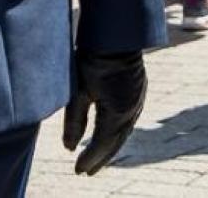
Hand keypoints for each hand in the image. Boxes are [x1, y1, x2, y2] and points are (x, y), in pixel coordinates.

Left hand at [63, 50, 146, 174]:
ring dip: (110, 147)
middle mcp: (132, 110)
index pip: (102, 144)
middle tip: (86, 172)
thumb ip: (74, 122)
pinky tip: (111, 135)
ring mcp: (138, 101)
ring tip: (97, 159)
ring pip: (123, 132)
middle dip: (100, 158)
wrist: (116, 34)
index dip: (89, 159)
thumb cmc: (93, 60)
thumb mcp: (78, 92)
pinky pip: (128, 120)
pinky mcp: (139, 92)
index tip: (77, 171)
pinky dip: (117, 133)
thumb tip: (69, 148)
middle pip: (115, 142)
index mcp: (117, 112)